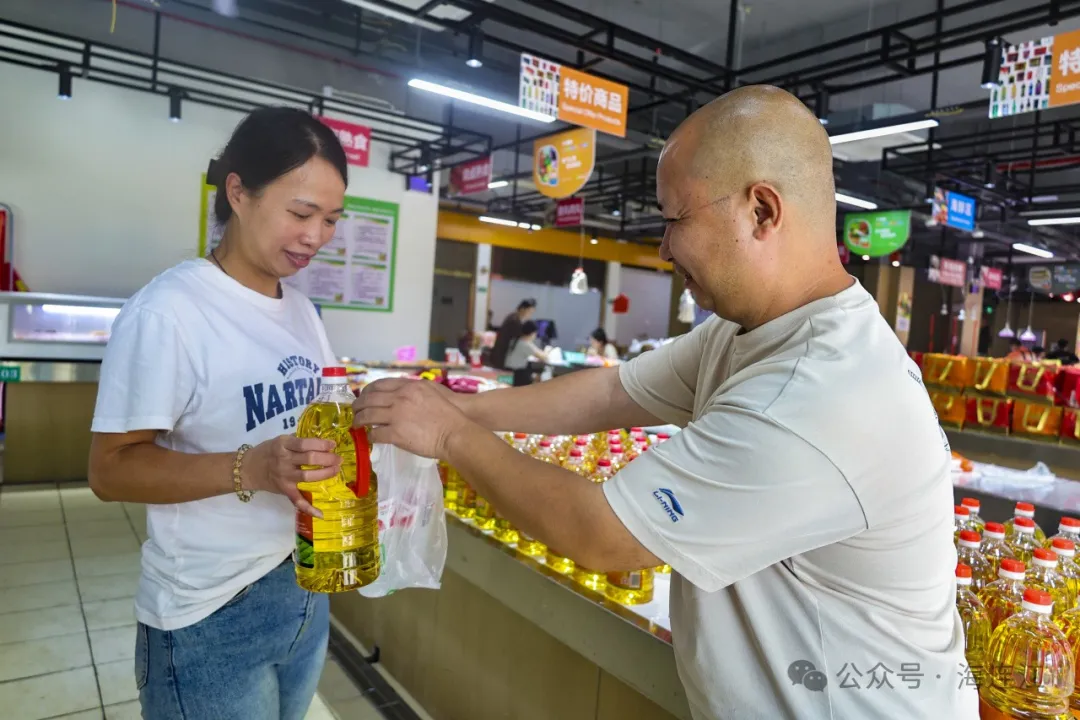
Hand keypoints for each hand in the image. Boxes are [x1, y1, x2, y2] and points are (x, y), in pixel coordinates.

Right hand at [241, 435, 340, 517]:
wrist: (248, 468)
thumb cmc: (267, 451)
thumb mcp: (280, 440)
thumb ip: (298, 441)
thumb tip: (322, 442)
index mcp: (283, 445)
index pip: (305, 443)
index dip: (321, 444)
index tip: (333, 444)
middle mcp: (283, 460)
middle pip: (309, 459)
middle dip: (328, 458)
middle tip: (339, 459)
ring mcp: (284, 476)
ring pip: (308, 476)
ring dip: (325, 473)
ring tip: (336, 470)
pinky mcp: (284, 490)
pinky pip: (297, 500)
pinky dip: (309, 508)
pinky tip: (321, 514)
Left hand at [353, 377, 468, 459]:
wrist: (455, 432)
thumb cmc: (448, 413)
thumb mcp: (431, 391)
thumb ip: (414, 390)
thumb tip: (400, 394)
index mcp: (408, 387)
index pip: (379, 385)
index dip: (367, 391)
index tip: (364, 396)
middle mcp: (399, 398)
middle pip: (369, 399)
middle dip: (358, 405)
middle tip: (355, 410)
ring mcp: (396, 416)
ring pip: (368, 416)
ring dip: (359, 420)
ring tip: (357, 424)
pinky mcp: (396, 434)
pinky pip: (375, 434)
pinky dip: (370, 436)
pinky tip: (370, 438)